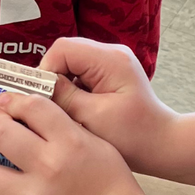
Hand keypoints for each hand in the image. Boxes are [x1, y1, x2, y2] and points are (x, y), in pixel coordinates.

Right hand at [40, 38, 175, 174]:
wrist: (160, 144)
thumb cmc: (134, 136)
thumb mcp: (92, 117)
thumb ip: (63, 97)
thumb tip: (34, 86)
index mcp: (111, 60)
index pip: (63, 49)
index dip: (46, 71)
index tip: (42, 98)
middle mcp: (112, 54)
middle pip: (65, 53)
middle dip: (52, 79)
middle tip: (52, 107)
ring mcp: (111, 62)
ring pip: (70, 64)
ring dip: (62, 86)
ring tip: (68, 111)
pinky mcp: (109, 74)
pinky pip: (79, 74)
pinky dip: (72, 90)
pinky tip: (78, 110)